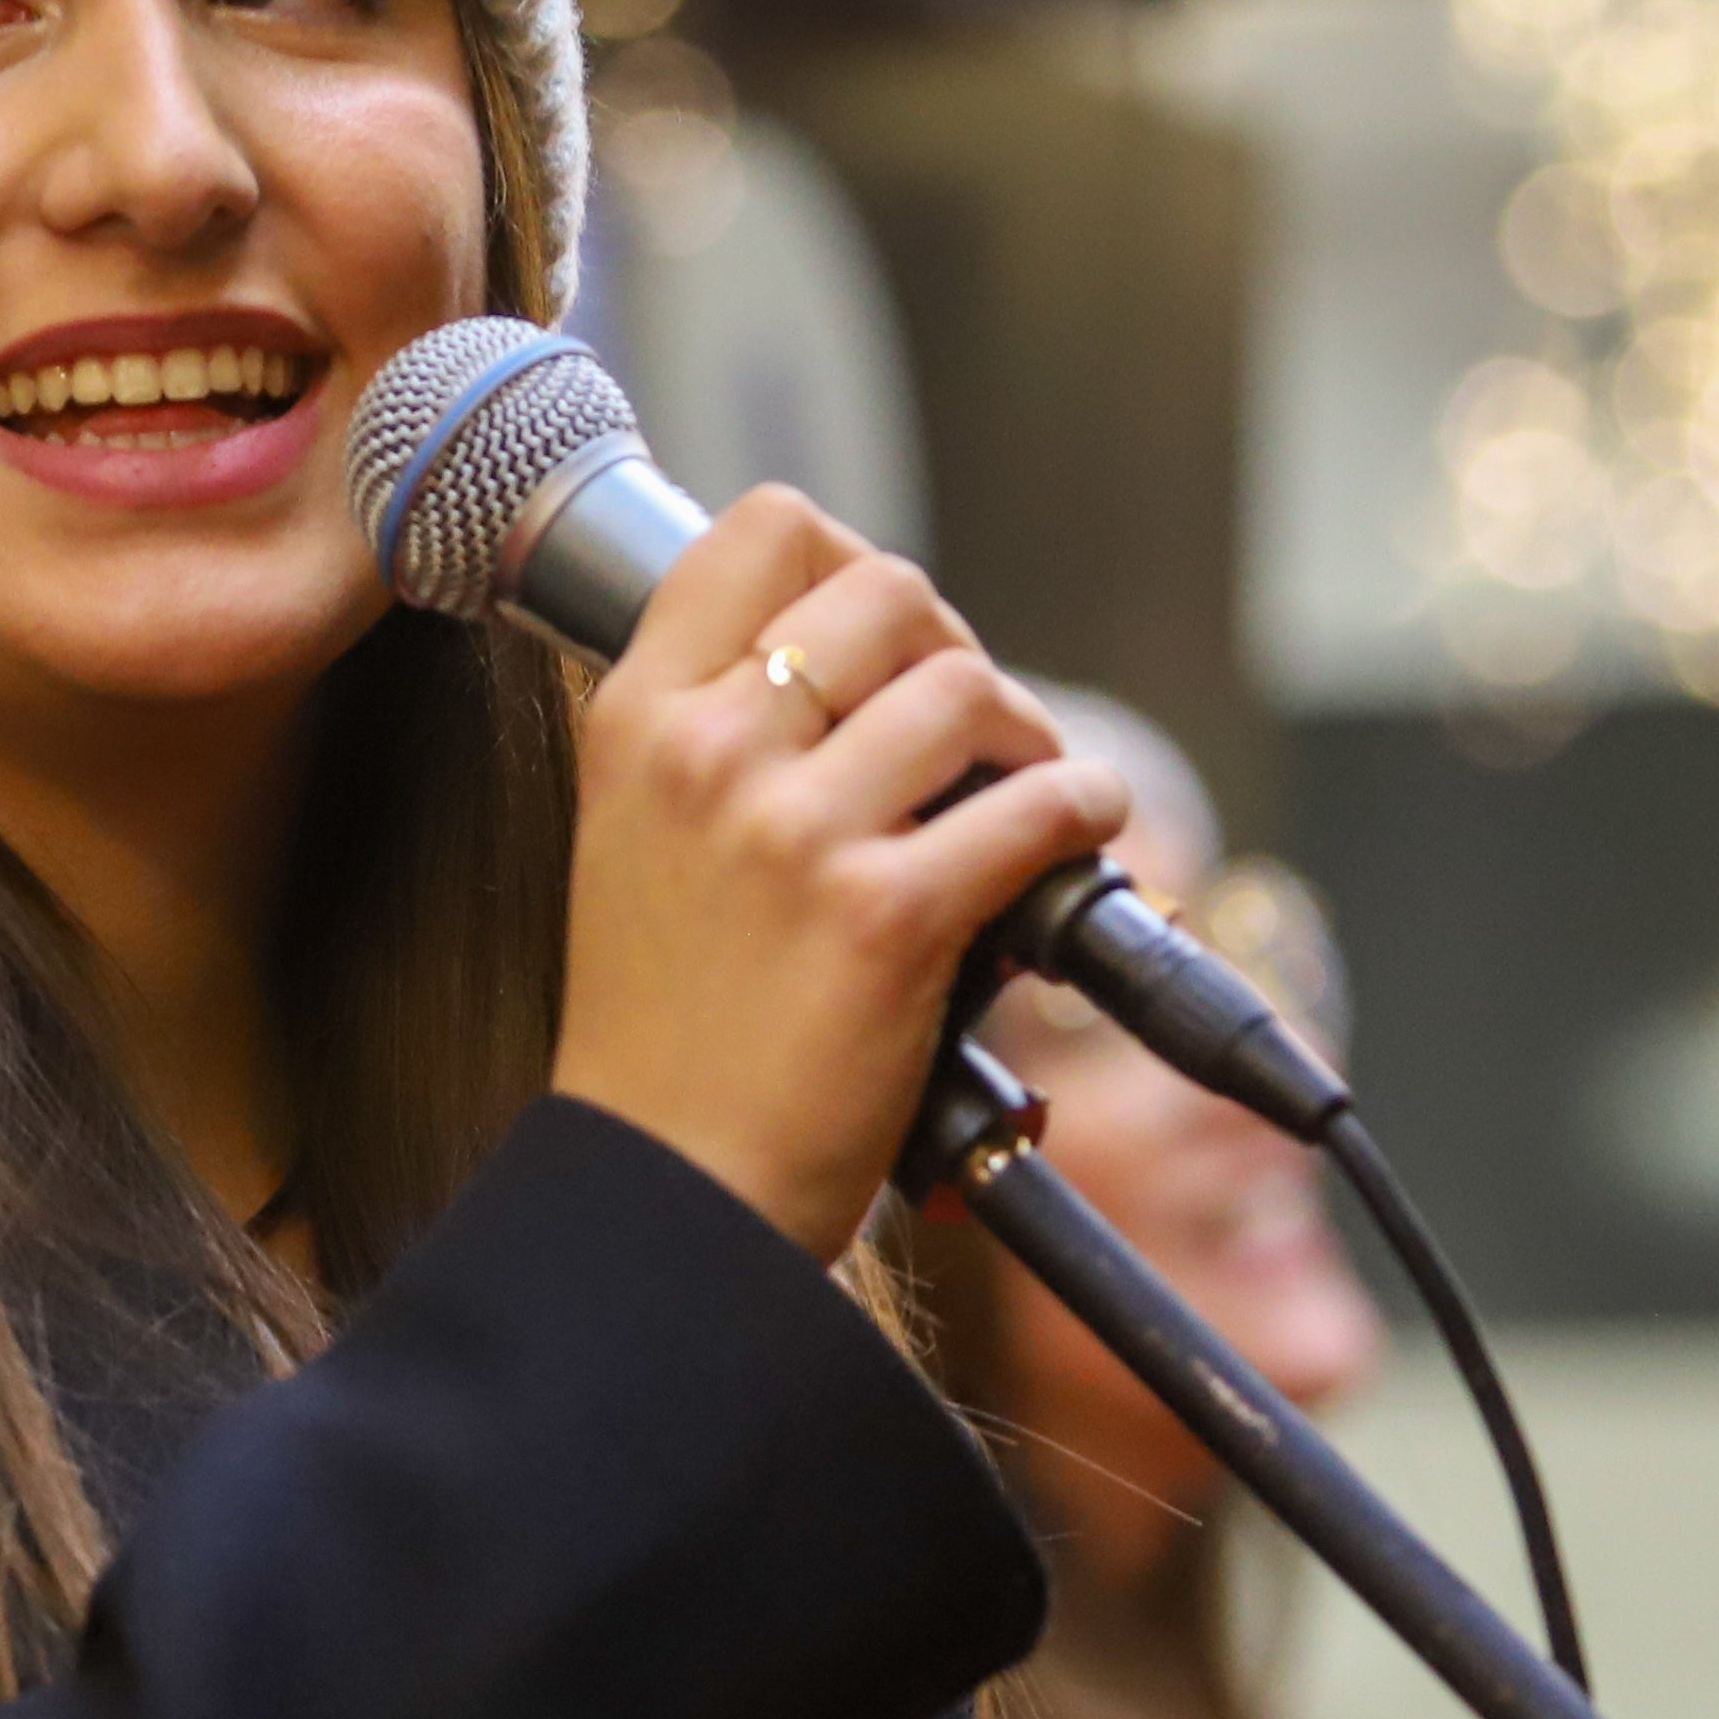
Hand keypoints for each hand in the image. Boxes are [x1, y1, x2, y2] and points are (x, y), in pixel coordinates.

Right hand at [551, 489, 1128, 1255]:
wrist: (664, 1189)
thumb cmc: (662, 1032)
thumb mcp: (632, 841)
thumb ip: (713, 737)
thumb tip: (857, 661)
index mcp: (637, 721)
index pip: (761, 530)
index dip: (851, 555)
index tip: (888, 629)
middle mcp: (708, 753)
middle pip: (888, 590)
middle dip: (955, 645)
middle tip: (970, 725)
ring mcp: (793, 831)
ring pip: (968, 687)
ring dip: (1027, 734)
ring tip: (1024, 789)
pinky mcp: (885, 917)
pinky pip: (1034, 809)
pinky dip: (1086, 811)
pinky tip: (1078, 836)